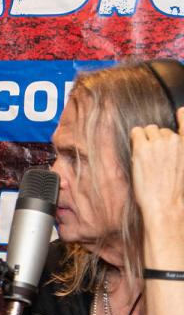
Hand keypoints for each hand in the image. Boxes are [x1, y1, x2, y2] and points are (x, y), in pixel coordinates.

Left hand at [131, 107, 183, 256]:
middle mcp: (175, 140)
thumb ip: (178, 149)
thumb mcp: (183, 164)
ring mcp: (158, 143)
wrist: (165, 203)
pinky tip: (137, 153)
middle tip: (154, 158)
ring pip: (147, 130)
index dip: (182, 116)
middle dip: (156, 140)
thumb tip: (173, 130)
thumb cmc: (173, 188)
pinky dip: (134, 140)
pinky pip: (135, 132)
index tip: (180, 111)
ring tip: (146, 159)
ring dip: (145, 140)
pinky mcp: (143, 148)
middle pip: (160, 129)